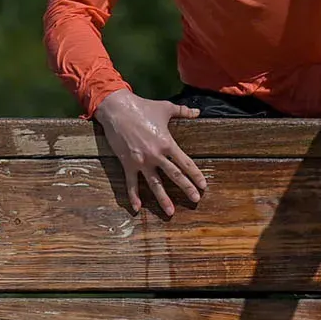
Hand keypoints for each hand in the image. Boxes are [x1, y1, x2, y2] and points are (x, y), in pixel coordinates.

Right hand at [93, 90, 208, 216]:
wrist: (117, 108)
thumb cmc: (142, 107)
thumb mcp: (166, 108)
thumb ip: (184, 112)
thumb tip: (198, 111)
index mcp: (167, 143)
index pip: (185, 163)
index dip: (195, 174)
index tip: (203, 185)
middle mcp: (155, 155)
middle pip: (174, 176)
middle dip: (186, 188)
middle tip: (196, 200)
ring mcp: (141, 161)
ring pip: (154, 184)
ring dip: (163, 199)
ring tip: (171, 212)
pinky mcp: (127, 163)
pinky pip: (131, 183)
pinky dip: (133, 197)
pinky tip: (138, 208)